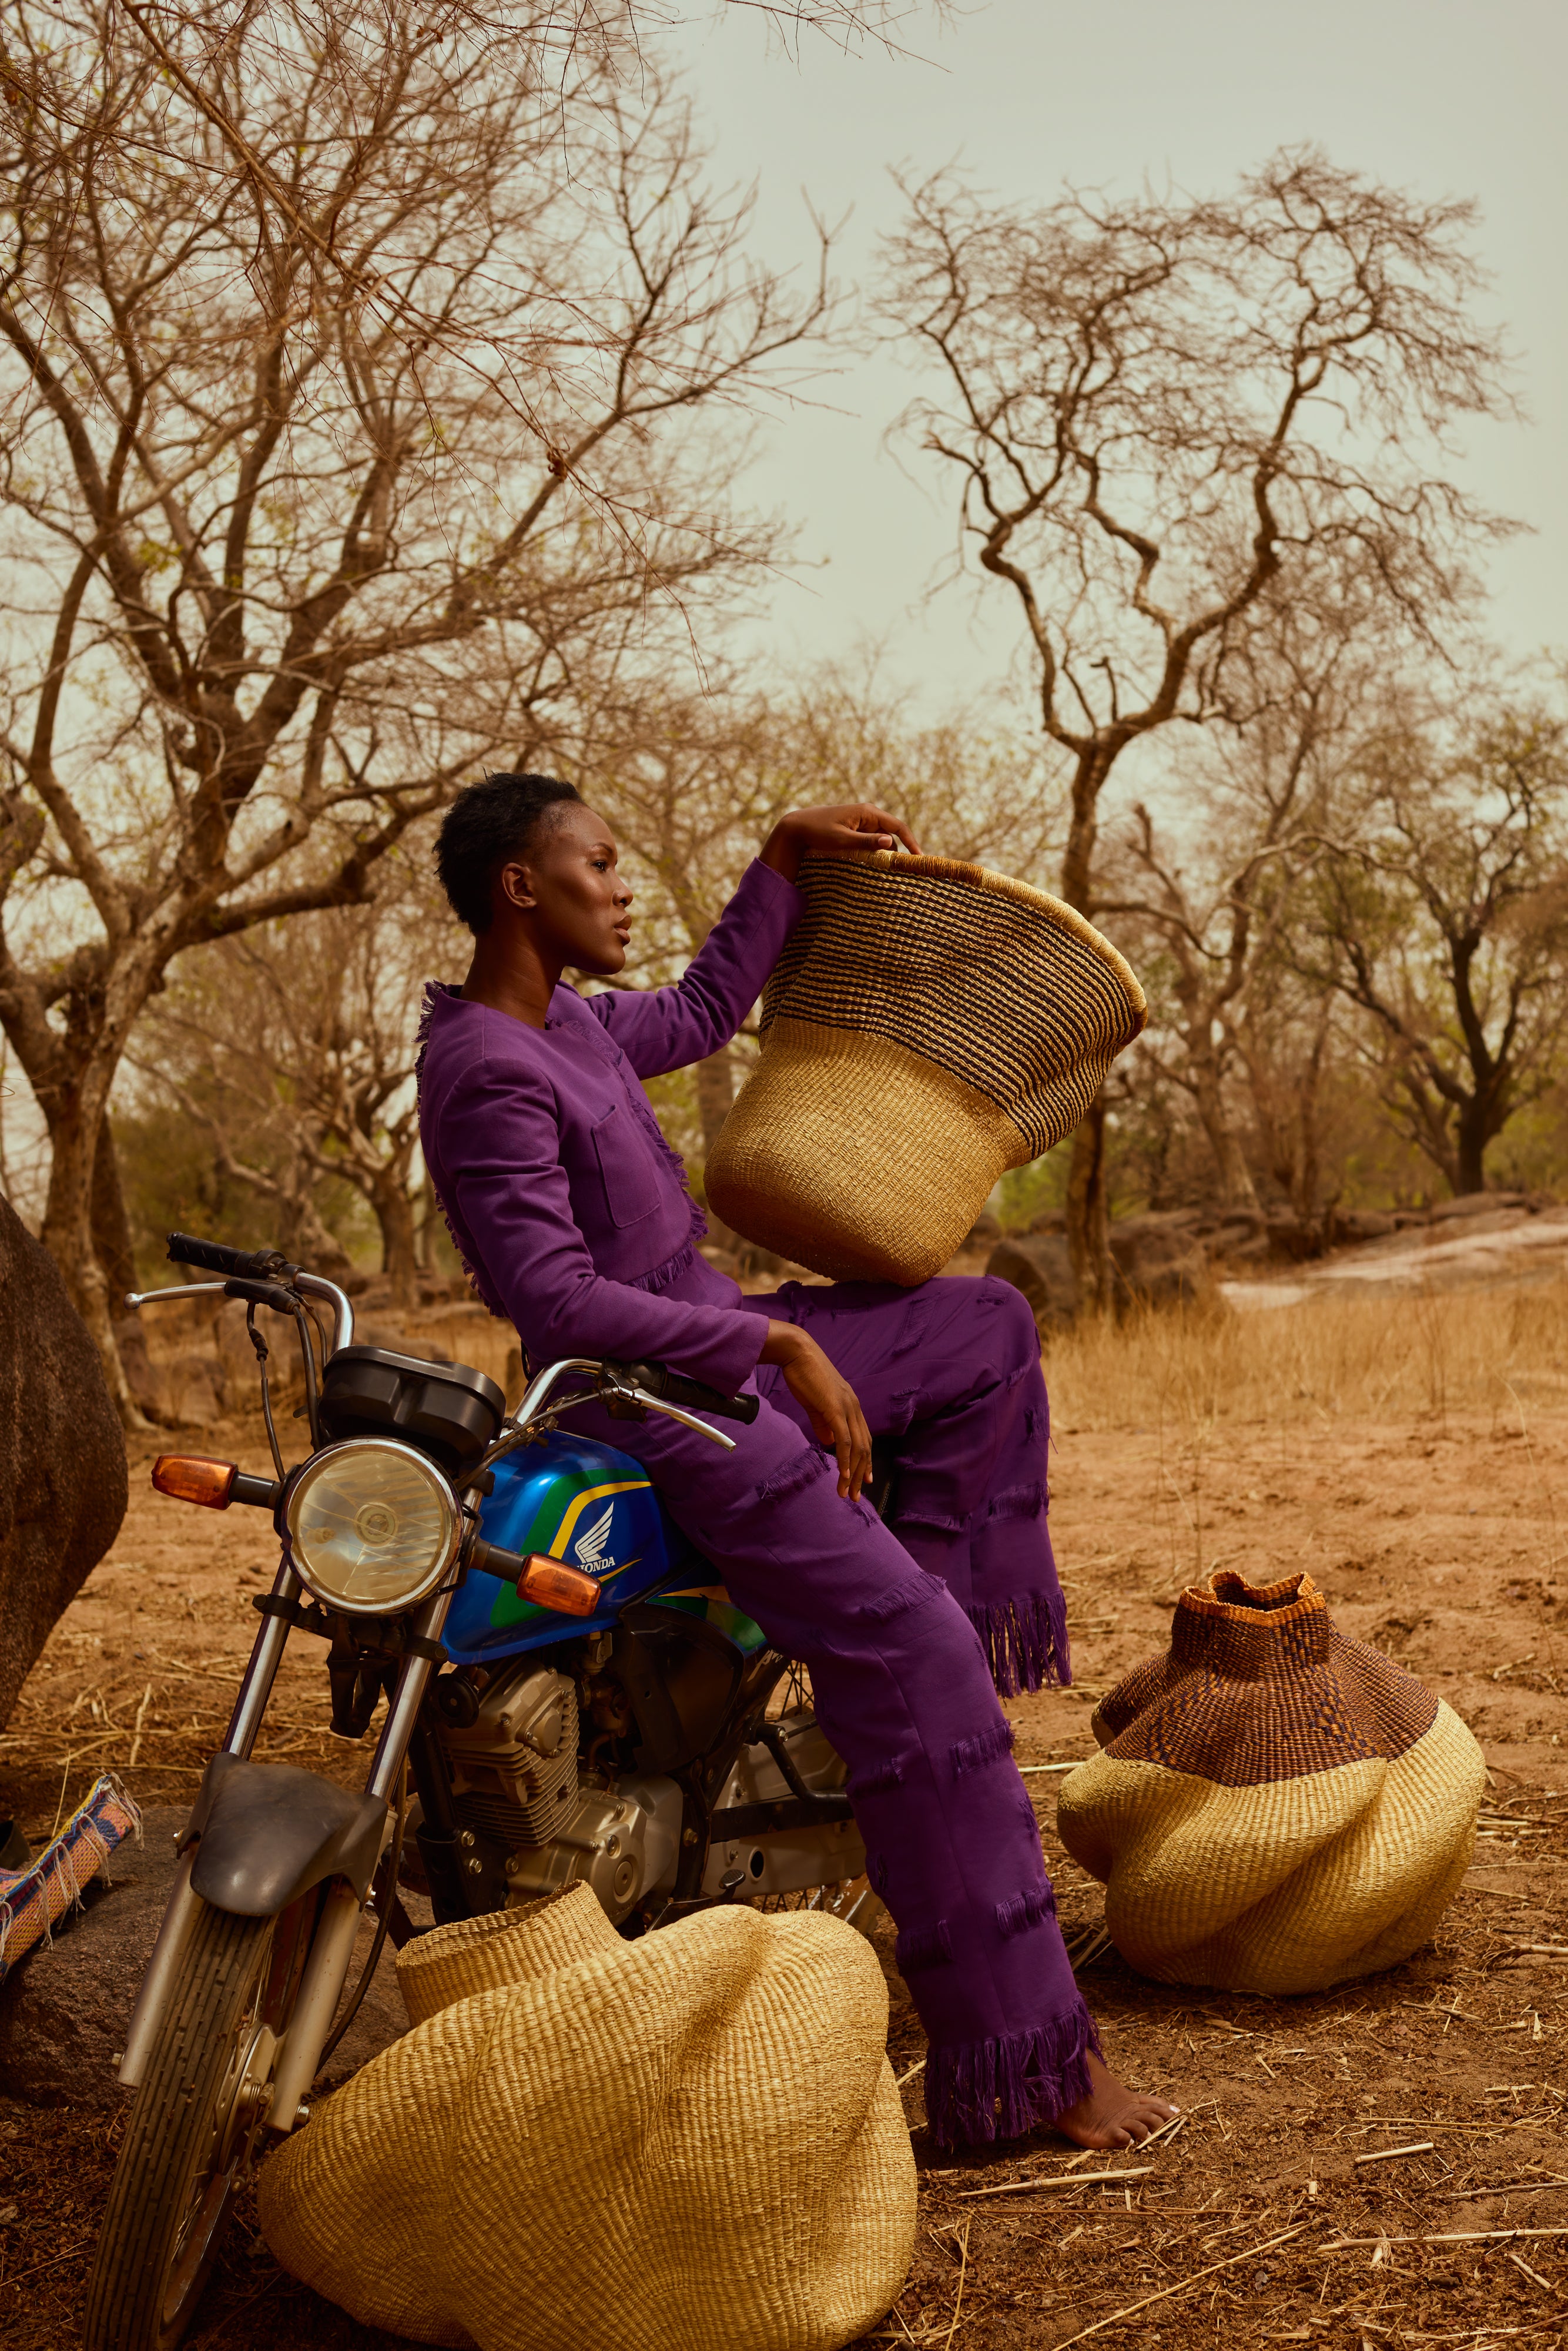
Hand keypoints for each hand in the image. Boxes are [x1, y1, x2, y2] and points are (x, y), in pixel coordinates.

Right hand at [757, 1322, 872, 1501]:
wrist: (797, 1352)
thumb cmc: (804, 1375)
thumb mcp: (815, 1403)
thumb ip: (823, 1423)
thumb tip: (829, 1442)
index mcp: (850, 1405)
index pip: (863, 1438)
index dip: (864, 1461)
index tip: (862, 1479)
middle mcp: (854, 1407)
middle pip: (864, 1447)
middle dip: (860, 1474)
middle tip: (854, 1494)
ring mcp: (846, 1408)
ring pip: (856, 1447)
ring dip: (852, 1472)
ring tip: (847, 1491)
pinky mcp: (835, 1408)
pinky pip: (844, 1439)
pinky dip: (845, 1458)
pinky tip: (843, 1473)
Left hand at [759, 803, 920, 885]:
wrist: (797, 827)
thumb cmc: (818, 831)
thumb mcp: (842, 839)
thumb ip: (866, 841)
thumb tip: (891, 842)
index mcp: (868, 812)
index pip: (898, 827)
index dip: (911, 842)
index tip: (919, 859)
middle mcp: (868, 814)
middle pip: (892, 834)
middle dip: (899, 851)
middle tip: (906, 872)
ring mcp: (861, 822)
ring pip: (881, 839)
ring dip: (885, 854)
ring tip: (889, 874)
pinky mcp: (855, 829)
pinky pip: (871, 841)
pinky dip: (875, 853)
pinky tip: (874, 867)